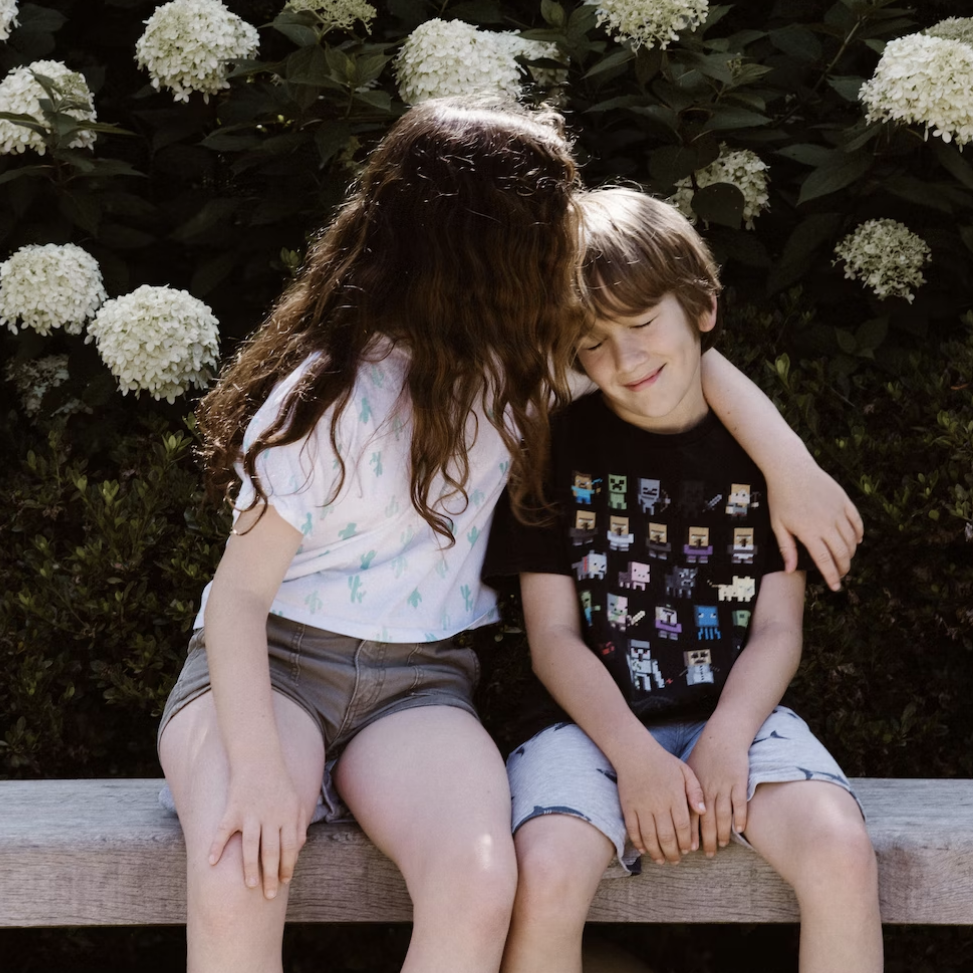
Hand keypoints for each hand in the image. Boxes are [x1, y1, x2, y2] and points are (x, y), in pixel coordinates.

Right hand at [209, 762, 308, 899]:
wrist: (259, 757)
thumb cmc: (278, 782)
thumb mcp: (295, 800)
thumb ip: (298, 824)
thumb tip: (299, 848)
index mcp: (288, 815)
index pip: (290, 847)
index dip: (288, 866)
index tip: (284, 882)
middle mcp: (271, 816)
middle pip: (272, 851)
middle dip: (271, 875)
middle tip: (269, 895)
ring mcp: (251, 813)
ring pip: (251, 845)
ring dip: (250, 867)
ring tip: (250, 886)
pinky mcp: (233, 808)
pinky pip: (224, 830)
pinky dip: (216, 846)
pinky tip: (211, 863)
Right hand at [615, 741, 705, 865]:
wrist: (634, 753)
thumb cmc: (663, 762)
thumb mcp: (685, 771)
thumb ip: (696, 791)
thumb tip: (702, 811)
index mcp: (674, 796)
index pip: (682, 826)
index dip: (685, 841)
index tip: (688, 850)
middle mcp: (658, 804)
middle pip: (666, 836)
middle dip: (672, 853)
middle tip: (675, 860)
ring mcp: (641, 806)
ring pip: (649, 837)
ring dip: (656, 852)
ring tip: (661, 860)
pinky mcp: (628, 807)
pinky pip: (633, 830)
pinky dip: (638, 842)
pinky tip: (644, 849)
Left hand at [685, 730, 749, 857]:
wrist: (723, 736)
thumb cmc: (705, 755)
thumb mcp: (689, 770)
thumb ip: (686, 791)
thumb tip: (679, 813)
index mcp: (694, 786)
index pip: (689, 814)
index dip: (690, 833)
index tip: (689, 849)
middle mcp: (707, 788)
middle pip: (706, 820)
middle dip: (707, 839)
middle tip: (709, 855)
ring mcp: (724, 785)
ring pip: (723, 815)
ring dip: (723, 833)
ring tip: (723, 845)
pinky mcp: (739, 781)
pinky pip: (739, 804)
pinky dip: (740, 818)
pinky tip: (739, 830)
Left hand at [767, 457, 862, 590]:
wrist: (790, 469)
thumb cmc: (780, 498)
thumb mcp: (777, 524)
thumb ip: (786, 548)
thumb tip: (790, 570)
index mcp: (809, 532)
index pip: (825, 561)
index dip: (832, 576)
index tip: (836, 587)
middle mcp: (827, 523)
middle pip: (842, 553)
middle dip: (844, 568)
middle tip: (841, 575)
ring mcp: (838, 511)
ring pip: (851, 539)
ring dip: (850, 553)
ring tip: (845, 560)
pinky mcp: (844, 501)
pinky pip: (857, 522)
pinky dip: (859, 534)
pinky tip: (856, 542)